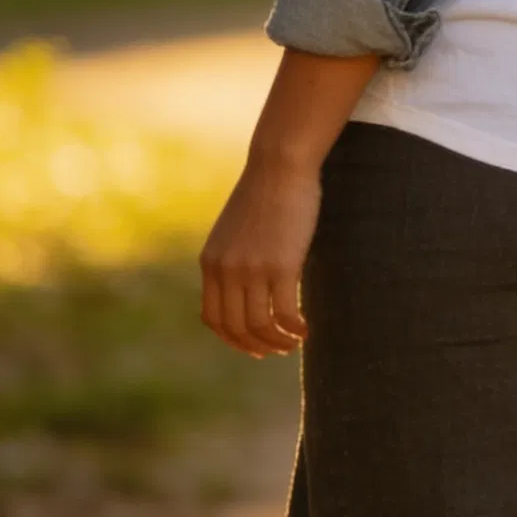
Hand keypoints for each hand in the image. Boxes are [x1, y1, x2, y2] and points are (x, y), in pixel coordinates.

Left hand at [200, 159, 321, 356]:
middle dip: (257, 346)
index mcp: (211, 263)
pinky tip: (306, 330)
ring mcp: (251, 270)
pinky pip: (284, 314)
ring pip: (259, 326)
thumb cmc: (265, 194)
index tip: (253, 346)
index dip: (232, 339)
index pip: (212, 318)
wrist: (279, 166)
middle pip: (235, 327)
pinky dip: (294, 329)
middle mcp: (226, 270)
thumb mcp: (235, 230)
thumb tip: (245, 286)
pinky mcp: (281, 266)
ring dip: (278, 342)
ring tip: (294, 342)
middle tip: (278, 350)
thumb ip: (233, 258)